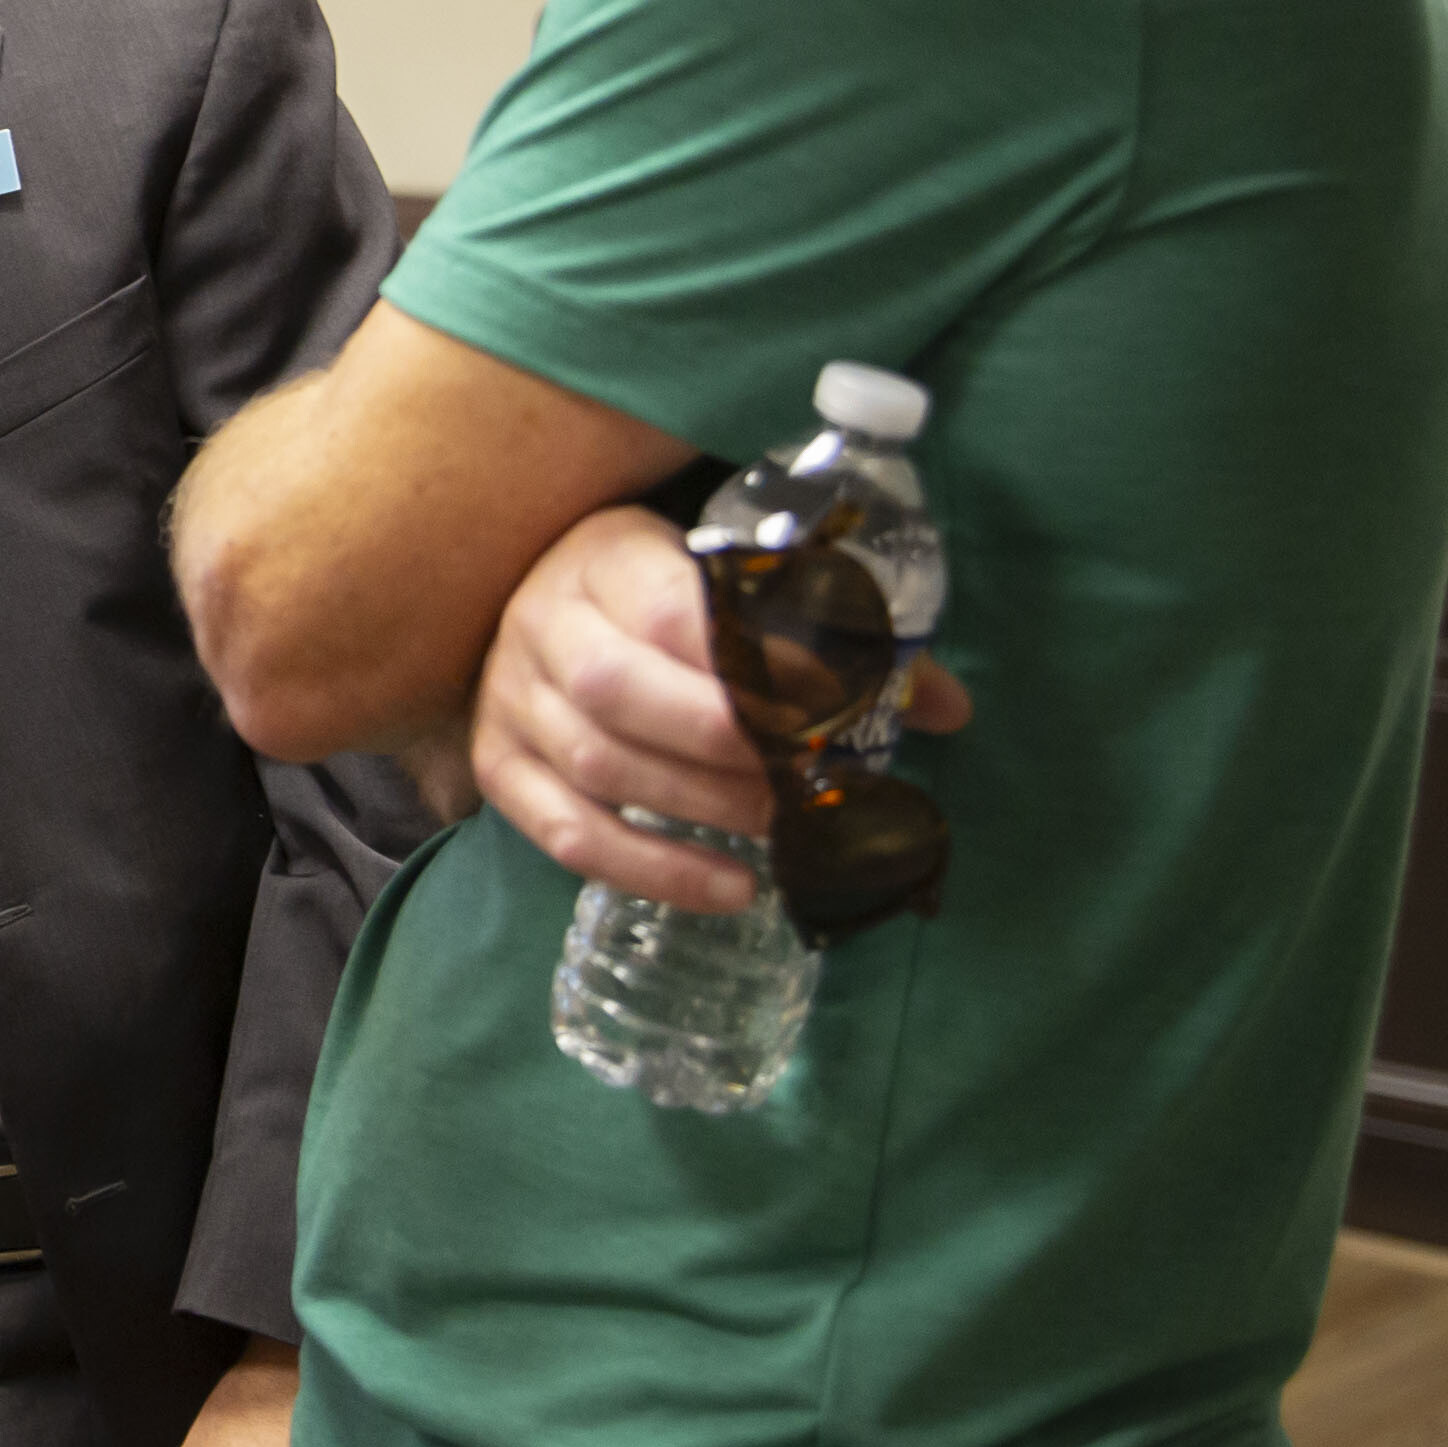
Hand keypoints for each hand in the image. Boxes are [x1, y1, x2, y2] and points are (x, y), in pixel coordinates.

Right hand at [469, 510, 965, 912]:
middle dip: (723, 744)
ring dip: (699, 808)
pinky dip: (647, 870)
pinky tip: (727, 889)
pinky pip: (565, 833)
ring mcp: (509, 700)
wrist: (541, 590)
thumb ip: (830, 633)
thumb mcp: (725, 576)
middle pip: (617, 691)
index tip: (829, 708)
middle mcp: (541, 625)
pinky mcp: (499, 766)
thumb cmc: (654, 587)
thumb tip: (948, 708)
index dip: (753, 667)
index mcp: (604, 557)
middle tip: (803, 778)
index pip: (673, 611)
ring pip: (595, 765)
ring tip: (780, 828)